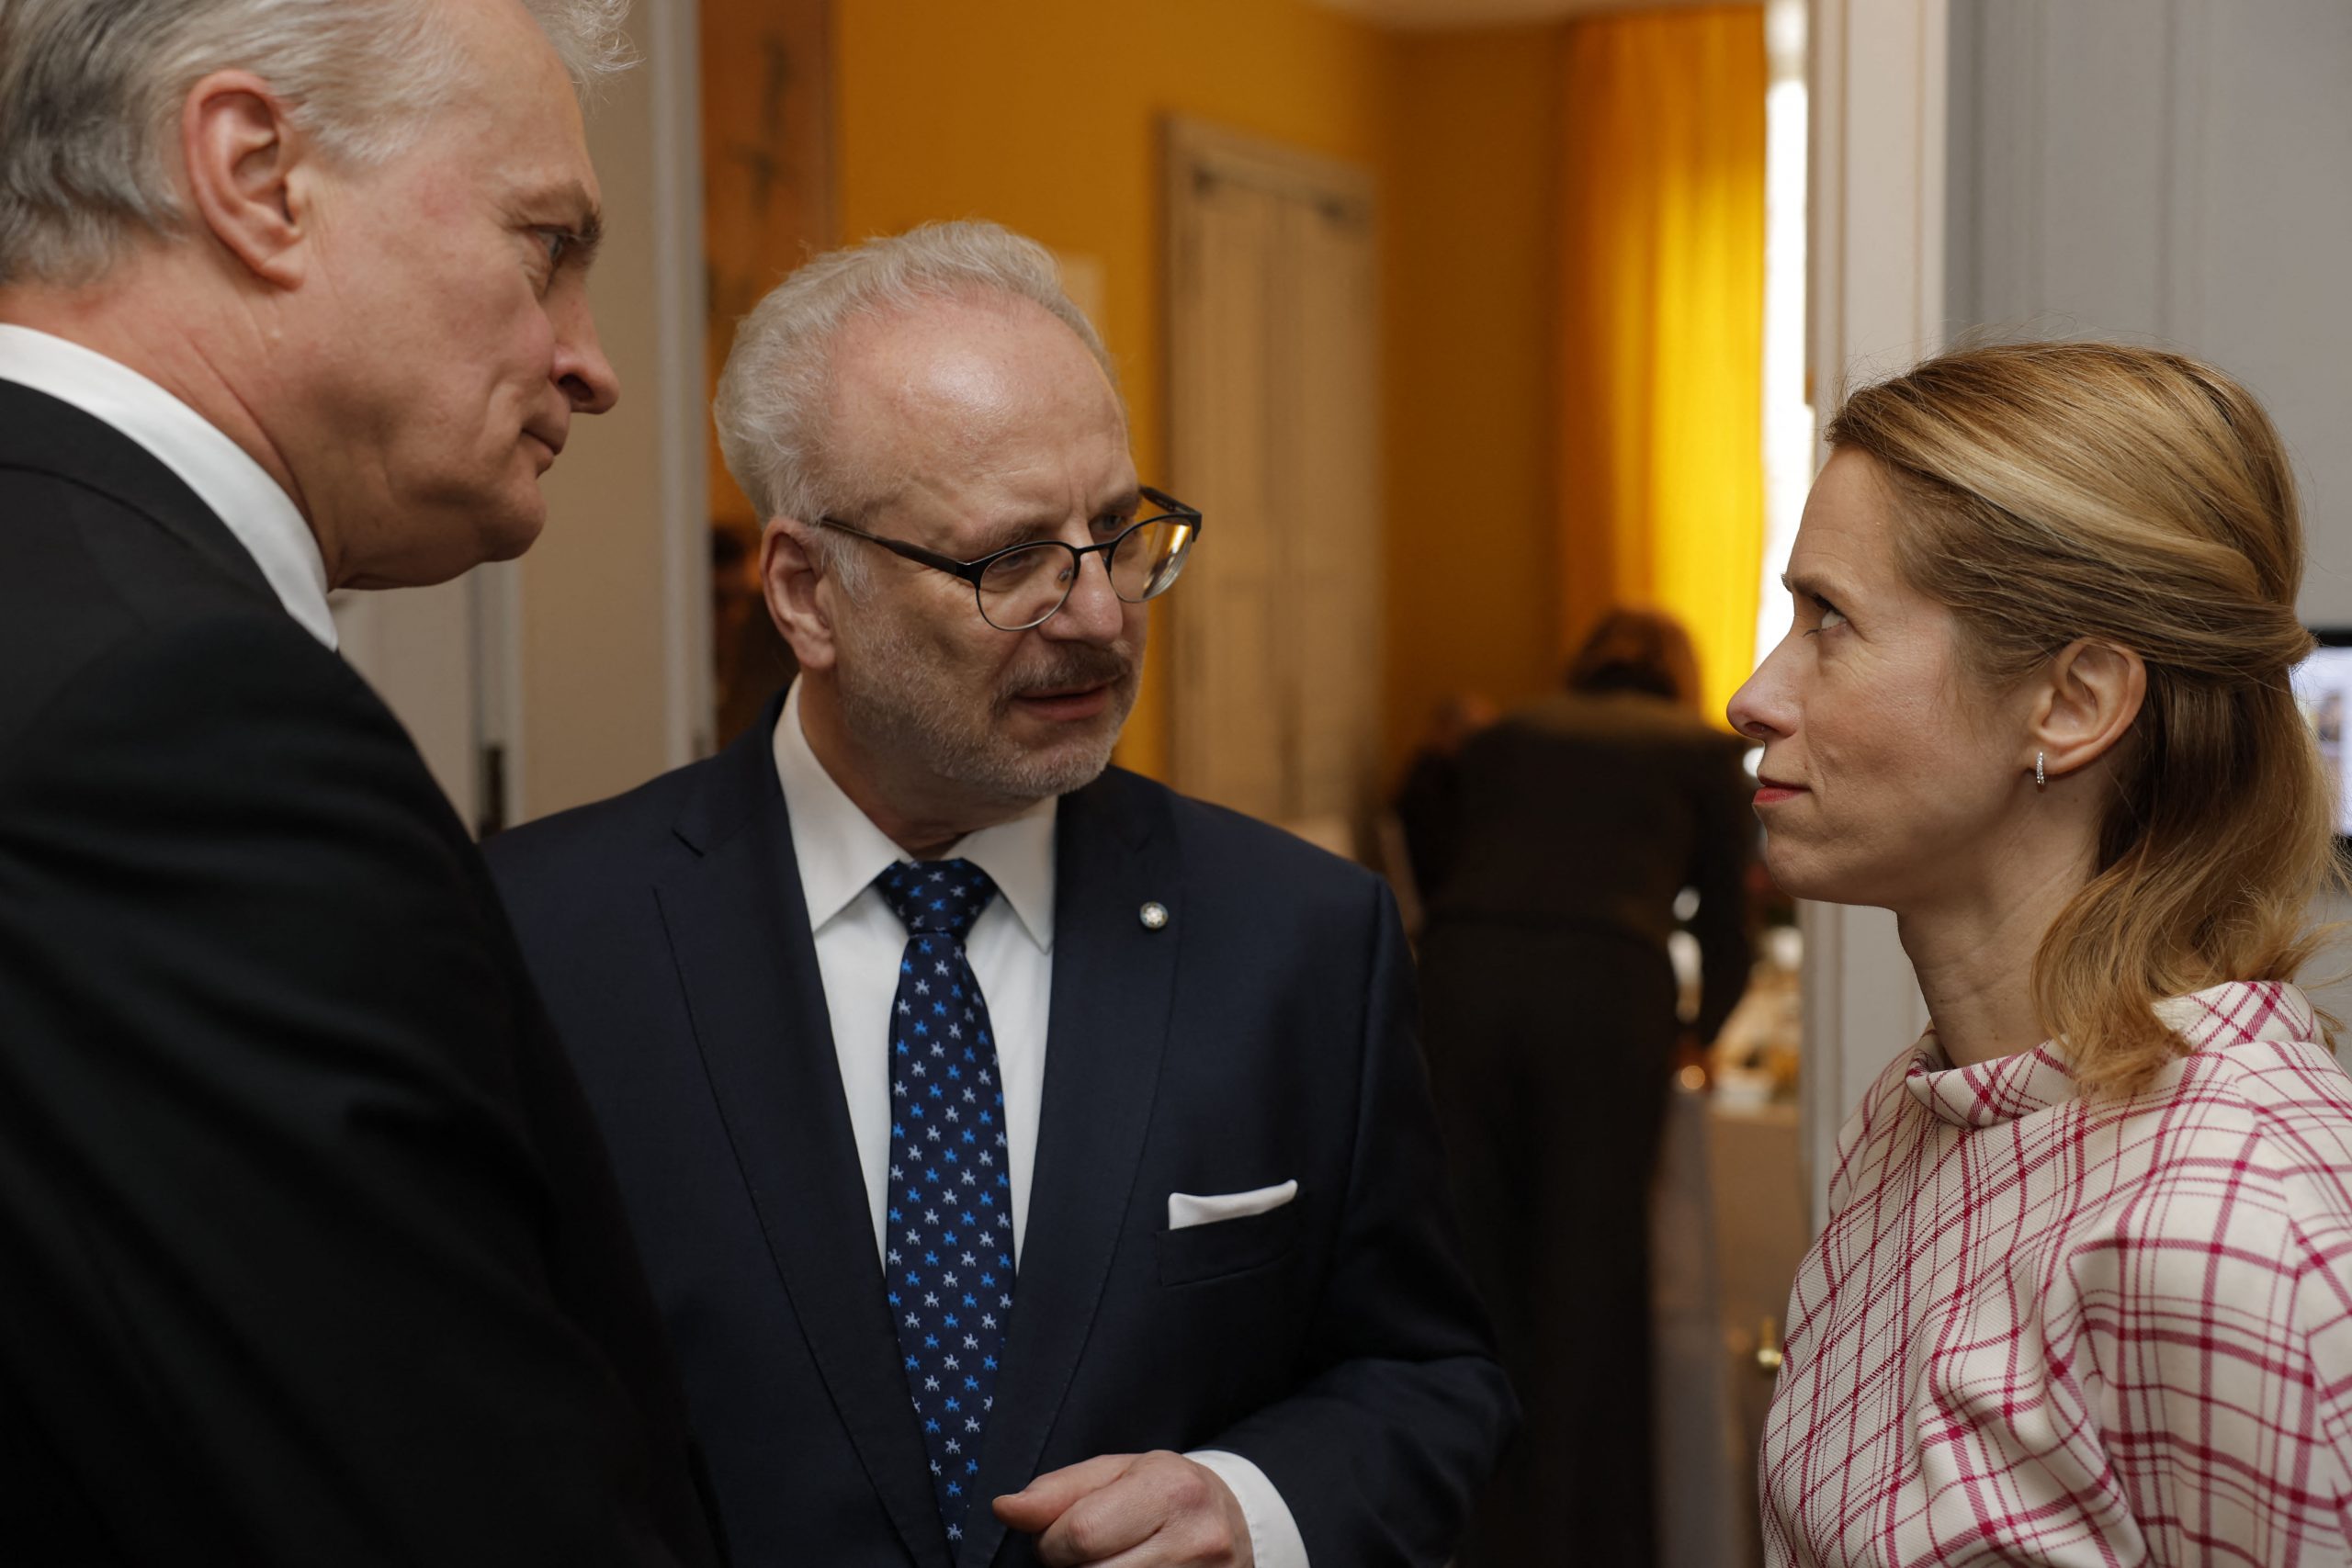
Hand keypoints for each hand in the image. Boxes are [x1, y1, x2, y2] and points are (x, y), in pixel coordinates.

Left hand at [994, 1450, 1254, 1566]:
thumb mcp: (1117, 1474)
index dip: (1050, 1545)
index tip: (1056, 1539)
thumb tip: (1005, 1509)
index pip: (1079, 1536)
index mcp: (1170, 1490)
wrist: (1237, 1526)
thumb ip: (1058, 1491)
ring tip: (1107, 1565)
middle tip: (1083, 1557)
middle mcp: (1196, 1540)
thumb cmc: (1167, 1494)